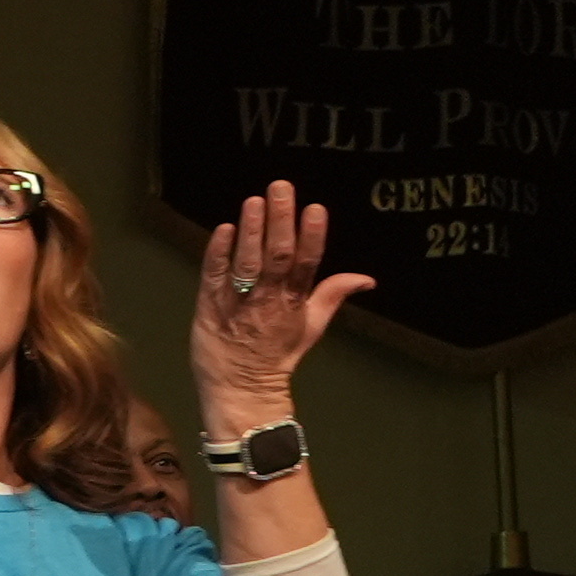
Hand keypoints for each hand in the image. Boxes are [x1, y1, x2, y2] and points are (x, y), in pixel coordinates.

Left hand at [194, 179, 373, 416]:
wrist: (240, 388)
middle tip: (281, 188)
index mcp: (295, 302)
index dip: (311, 236)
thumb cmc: (276, 354)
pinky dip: (218, 253)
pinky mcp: (208, 306)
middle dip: (280, 221)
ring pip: (246, 262)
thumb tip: (367, 278)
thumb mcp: (312, 325)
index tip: (315, 208)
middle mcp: (268, 299)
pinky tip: (223, 229)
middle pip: (277, 256)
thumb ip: (334, 295)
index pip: (307, 263)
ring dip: (251, 230)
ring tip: (254, 201)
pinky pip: (213, 276)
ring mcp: (237, 302)